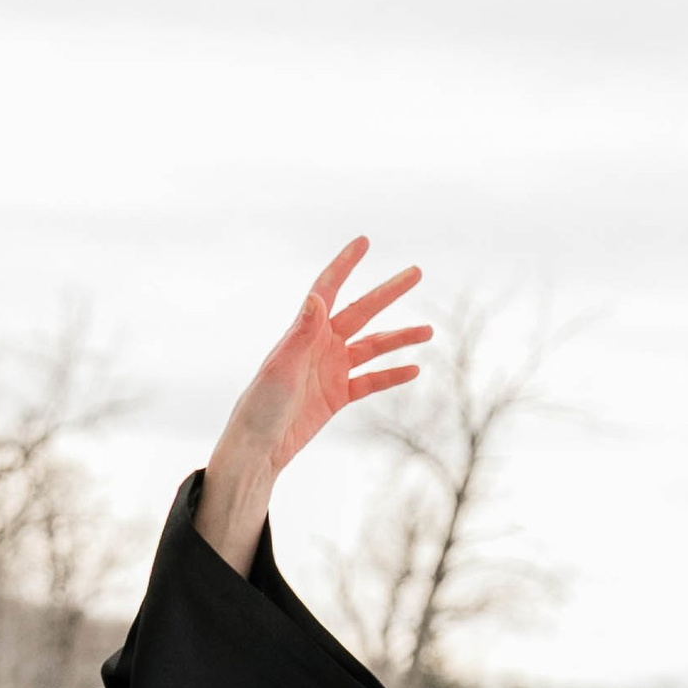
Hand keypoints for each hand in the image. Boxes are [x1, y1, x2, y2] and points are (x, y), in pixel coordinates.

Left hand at [198, 237, 427, 571]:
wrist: (259, 446)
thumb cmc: (262, 404)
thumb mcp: (282, 366)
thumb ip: (301, 332)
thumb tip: (316, 298)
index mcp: (305, 332)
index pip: (329, 289)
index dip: (346, 263)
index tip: (364, 241)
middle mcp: (321, 345)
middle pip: (362, 311)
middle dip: (389, 292)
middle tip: (417, 272)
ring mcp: (332, 370)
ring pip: (374, 347)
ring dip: (400, 338)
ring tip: (429, 331)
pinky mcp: (338, 396)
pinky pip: (371, 381)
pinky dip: (392, 375)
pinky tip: (415, 369)